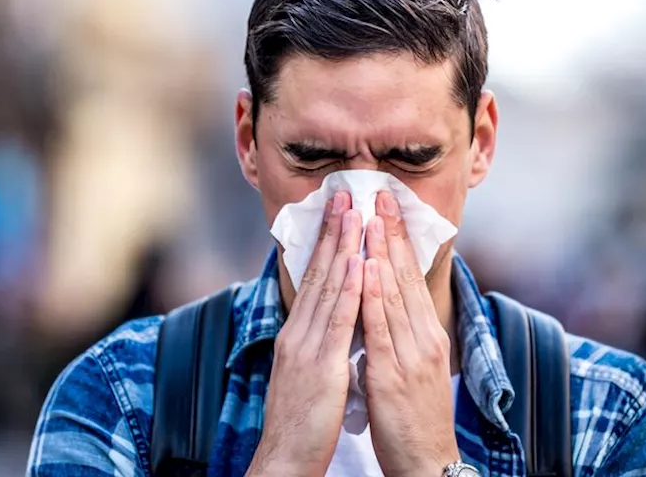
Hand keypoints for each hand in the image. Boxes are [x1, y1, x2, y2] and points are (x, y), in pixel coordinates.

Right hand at [249, 192, 363, 476]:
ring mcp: (307, 348)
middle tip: (346, 195)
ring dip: (344, 248)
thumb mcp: (306, 374)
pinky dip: (351, 290)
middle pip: (319, 274)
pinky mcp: (321, 366)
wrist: (284, 458)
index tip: (339, 212)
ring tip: (355, 214)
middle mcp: (298, 334)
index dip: (327, 244)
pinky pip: (339, 322)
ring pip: (329, 289)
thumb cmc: (300, 421)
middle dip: (334, 233)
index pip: (313, 280)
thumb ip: (316, 344)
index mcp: (296, 335)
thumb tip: (330, 321)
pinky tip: (361, 265)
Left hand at [361, 191, 460, 476]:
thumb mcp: (414, 365)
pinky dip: (373, 297)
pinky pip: (381, 329)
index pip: (410, 276)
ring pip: (394, 295)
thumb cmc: (415, 417)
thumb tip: (382, 299)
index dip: (398, 238)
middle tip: (380, 194)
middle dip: (391, 233)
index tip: (387, 205)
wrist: (427, 461)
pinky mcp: (394, 375)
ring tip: (370, 218)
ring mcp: (411, 355)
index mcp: (427, 334)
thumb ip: (401, 332)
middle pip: (405, 276)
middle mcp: (423, 337)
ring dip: (381, 253)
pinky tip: (366, 272)